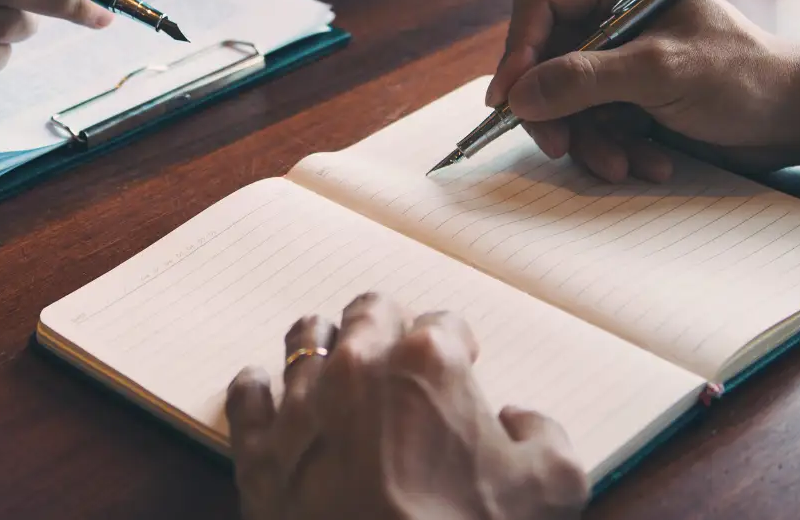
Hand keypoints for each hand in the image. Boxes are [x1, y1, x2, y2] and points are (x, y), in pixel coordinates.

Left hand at [226, 294, 586, 519]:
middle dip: (387, 327)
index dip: (459, 345)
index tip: (462, 362)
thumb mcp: (551, 485)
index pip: (445, 323)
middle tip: (397, 353)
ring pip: (305, 339)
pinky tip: (270, 392)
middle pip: (368, 315)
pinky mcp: (260, 447)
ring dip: (325, 344)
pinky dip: (260, 388)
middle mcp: (358, 366)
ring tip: (333, 360)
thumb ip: (543, 434)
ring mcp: (302, 404)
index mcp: (428, 362)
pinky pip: (248, 393)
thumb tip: (518, 421)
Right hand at [485, 0, 799, 182]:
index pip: (540, 6)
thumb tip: (519, 95)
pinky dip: (613, 148)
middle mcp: (614, 15)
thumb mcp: (660, 73)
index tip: (508, 101)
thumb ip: (585, 79)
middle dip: (556, 111)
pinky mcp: (633, 95)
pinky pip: (594, 123)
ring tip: (624, 165)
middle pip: (546, 60)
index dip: (517, 52)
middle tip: (560, 148)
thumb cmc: (744, 77)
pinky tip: (649, 162)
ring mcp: (623, 57)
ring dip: (590, 140)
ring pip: (567, 100)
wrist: (798, 118)